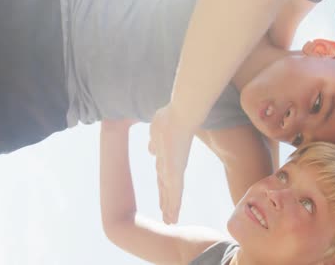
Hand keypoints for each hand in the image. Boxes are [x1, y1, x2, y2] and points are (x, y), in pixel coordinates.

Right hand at [149, 104, 195, 223]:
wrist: (183, 113)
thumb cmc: (171, 117)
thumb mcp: (157, 131)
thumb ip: (155, 142)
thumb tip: (151, 150)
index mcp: (168, 157)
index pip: (165, 176)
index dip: (164, 189)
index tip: (164, 200)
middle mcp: (172, 165)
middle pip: (168, 187)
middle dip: (167, 202)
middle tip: (169, 217)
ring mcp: (174, 169)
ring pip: (171, 194)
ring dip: (170, 208)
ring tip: (170, 221)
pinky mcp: (176, 171)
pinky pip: (175, 193)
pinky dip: (173, 205)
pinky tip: (173, 217)